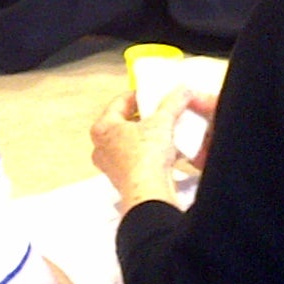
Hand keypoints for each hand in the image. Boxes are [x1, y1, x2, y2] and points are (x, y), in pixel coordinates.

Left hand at [90, 87, 199, 212]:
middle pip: (124, 123)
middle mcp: (102, 147)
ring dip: (148, 136)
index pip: (119, 102)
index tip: (150, 93)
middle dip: (144, 117)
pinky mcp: (125, 179)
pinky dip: (151, 154)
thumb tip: (181, 92)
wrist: (148, 192)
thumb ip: (172, 103)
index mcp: (102, 128)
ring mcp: (112, 165)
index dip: (138, 95)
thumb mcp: (162, 122)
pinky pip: (138, 160)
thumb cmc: (143, 159)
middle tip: (159, 111)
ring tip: (165, 130)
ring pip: (131, 143)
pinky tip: (168, 151)